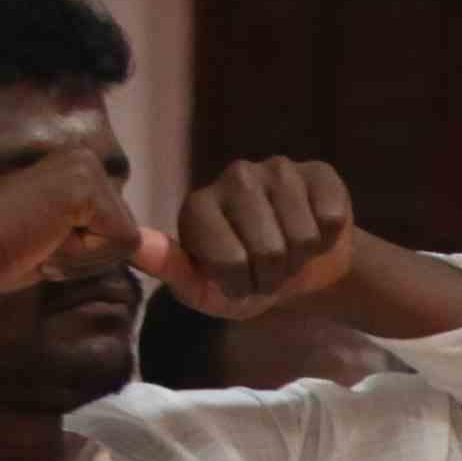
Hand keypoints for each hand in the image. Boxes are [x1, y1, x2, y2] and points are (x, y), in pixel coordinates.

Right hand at [0, 146, 137, 302]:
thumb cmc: (4, 251)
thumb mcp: (64, 240)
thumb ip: (99, 233)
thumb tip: (154, 245)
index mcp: (79, 168)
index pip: (120, 226)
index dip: (88, 254)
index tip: (44, 246)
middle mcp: (86, 158)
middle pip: (127, 231)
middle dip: (90, 256)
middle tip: (42, 246)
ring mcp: (86, 168)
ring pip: (126, 239)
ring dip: (85, 258)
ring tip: (43, 243)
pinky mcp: (85, 187)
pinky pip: (119, 243)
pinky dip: (85, 258)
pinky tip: (48, 243)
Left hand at [153, 158, 368, 318]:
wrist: (302, 269)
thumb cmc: (247, 281)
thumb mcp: (206, 291)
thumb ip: (170, 269)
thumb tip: (132, 245)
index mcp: (198, 206)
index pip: (229, 262)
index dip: (243, 285)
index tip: (239, 281)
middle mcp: (233, 177)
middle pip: (271, 251)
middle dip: (277, 274)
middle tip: (270, 270)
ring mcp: (276, 169)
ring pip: (303, 236)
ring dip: (303, 258)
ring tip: (291, 252)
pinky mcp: (317, 173)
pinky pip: (329, 219)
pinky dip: (328, 239)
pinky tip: (314, 231)